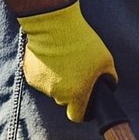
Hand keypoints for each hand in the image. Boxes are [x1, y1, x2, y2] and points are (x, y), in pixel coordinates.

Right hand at [17, 1, 116, 123]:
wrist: (53, 23)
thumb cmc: (82, 42)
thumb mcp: (106, 61)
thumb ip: (110, 78)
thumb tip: (109, 85)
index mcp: (76, 95)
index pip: (77, 116)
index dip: (82, 112)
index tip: (84, 104)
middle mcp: (57, 94)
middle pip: (64, 101)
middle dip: (71, 92)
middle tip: (75, 74)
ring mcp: (41, 84)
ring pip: (51, 89)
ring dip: (56, 81)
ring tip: (62, 62)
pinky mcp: (29, 73)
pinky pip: (40, 78)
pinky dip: (44, 72)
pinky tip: (50, 59)